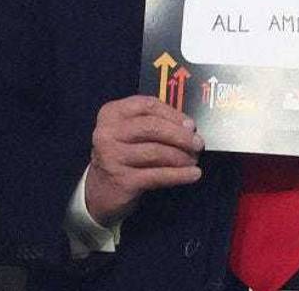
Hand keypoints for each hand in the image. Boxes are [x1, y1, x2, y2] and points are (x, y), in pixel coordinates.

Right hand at [84, 95, 202, 225]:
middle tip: (198, 143)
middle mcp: (107, 132)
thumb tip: (188, 127)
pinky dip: (179, 175)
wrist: (100, 192)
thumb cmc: (122, 157)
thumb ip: (152, 123)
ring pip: (156, 151)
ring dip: (181, 156)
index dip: (173, 114)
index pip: (147, 105)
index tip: (191, 125)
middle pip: (152, 127)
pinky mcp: (122, 179)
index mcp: (111, 113)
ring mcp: (112, 156)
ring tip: (194, 160)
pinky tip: (193, 174)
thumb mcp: (129, 134)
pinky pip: (158, 175)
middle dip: (180, 135)